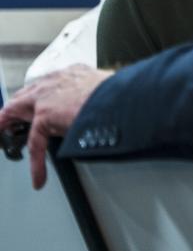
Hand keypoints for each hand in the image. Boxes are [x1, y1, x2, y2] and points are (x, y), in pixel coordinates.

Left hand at [0, 64, 111, 188]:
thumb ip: (93, 98)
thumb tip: (99, 111)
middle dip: (13, 109)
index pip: (46, 84)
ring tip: (4, 139)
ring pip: (17, 111)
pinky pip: (35, 143)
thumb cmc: (121, 94)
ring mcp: (47, 97)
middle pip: (24, 95)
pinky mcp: (45, 116)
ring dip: (8, 126)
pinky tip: (38, 177)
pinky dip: (36, 163)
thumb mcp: (105, 90)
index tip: (33, 105)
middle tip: (6, 121)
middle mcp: (56, 81)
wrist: (123, 96)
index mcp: (72, 74)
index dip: (36, 96)